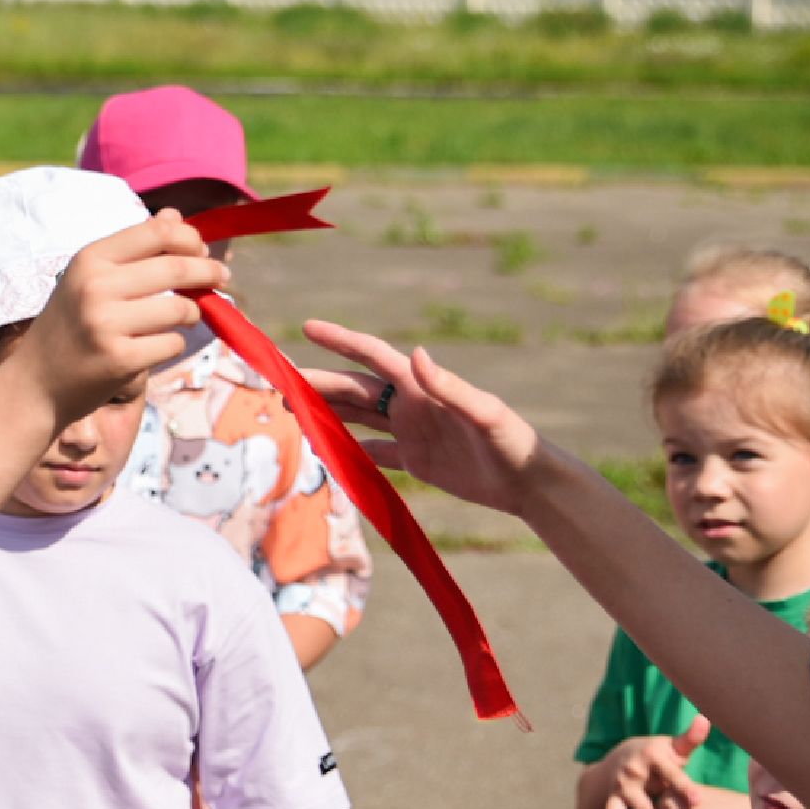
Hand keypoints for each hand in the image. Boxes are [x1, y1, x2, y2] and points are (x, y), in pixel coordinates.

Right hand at [19, 209, 229, 428]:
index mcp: (90, 259)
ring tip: (187, 316)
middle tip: (222, 278)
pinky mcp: (120, 359)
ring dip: (192, 312)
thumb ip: (132, 249)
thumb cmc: (68, 328)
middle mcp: (96, 286)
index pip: (156, 232)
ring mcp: (107, 324)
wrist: (34, 384)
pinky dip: (173, 344)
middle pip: (176, 268)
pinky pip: (172, 344)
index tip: (202, 252)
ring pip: (179, 308)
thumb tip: (174, 215)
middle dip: (208, 272)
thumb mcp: (89, 279)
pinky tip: (159, 346)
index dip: (189, 239)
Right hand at [298, 320, 542, 516]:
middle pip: (355, 389)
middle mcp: (412, 405)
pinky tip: (327, 449)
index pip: (372, 357)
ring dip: (327, 413)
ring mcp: (412, 432)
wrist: (528, 481)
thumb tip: (417, 353)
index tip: (309, 328)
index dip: (341, 341)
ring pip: (359, 418)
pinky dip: (350, 450)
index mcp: (422, 387)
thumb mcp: (483, 413)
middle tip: (281, 383)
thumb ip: (450, 386)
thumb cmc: (512, 442)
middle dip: (318, 383)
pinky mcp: (417, 460)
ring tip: (293, 410)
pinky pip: (374, 453)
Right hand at [597, 716, 708, 808]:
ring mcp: (623, 785)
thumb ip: (691, 738)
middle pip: (653, 793)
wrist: (623, 756)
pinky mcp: (614, 797)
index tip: (698, 800)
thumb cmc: (659, 754)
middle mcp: (635, 770)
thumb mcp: (672, 746)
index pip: (671, 773)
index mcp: (652, 756)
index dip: (685, 786)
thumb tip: (706, 718)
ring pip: (638, 807)